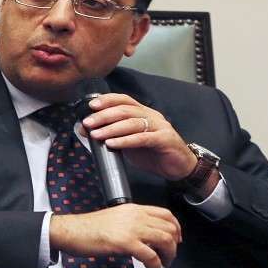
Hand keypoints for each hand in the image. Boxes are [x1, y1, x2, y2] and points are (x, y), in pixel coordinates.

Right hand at [49, 204, 181, 267]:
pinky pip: (151, 256)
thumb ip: (133, 222)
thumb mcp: (116, 217)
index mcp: (134, 209)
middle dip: (174, 245)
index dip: (176, 227)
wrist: (73, 230)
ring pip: (164, 240)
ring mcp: (131, 228)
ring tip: (163, 264)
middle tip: (170, 255)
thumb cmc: (89, 227)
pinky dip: (156, 266)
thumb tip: (146, 234)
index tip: (176, 238)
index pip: (165, 213)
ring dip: (168, 255)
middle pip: (169, 227)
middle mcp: (136, 216)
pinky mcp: (125, 243)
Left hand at [80, 93, 196, 180]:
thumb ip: (113, 136)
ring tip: (96, 134)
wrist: (180, 168)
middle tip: (88, 122)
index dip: (107, 100)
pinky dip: (125, 140)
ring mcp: (160, 126)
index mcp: (143, 113)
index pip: (124, 99)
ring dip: (111, 128)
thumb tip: (87, 132)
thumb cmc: (154, 154)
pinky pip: (142, 138)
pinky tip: (112, 144)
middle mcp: (152, 116)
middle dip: (104, 115)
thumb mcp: (129, 144)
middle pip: (125, 110)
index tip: (91, 105)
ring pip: (132, 122)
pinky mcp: (165, 140)